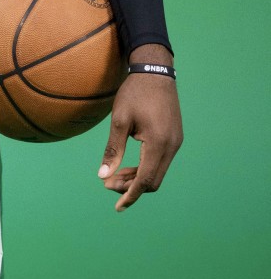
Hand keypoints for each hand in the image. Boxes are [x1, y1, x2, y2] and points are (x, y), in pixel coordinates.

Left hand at [97, 60, 182, 211]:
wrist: (154, 71)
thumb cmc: (134, 93)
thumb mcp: (119, 120)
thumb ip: (112, 150)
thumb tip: (102, 176)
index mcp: (158, 143)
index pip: (145, 180)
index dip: (130, 195)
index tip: (117, 207)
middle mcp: (171, 146)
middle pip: (153, 181)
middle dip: (131, 187)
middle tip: (107, 183)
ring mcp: (176, 143)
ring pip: (157, 172)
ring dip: (137, 178)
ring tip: (114, 175)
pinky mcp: (174, 138)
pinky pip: (161, 162)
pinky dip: (145, 167)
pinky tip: (129, 165)